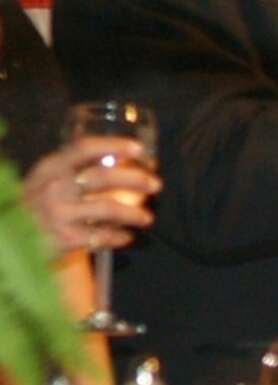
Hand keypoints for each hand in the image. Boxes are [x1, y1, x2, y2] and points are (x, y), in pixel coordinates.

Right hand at [22, 137, 159, 252]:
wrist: (12, 238)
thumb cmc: (39, 203)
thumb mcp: (47, 179)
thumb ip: (74, 167)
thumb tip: (127, 159)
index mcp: (50, 167)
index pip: (83, 148)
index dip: (113, 145)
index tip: (138, 149)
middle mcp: (52, 187)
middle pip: (104, 177)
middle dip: (136, 179)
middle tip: (156, 185)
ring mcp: (56, 214)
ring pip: (109, 208)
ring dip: (135, 213)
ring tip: (147, 218)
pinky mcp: (62, 238)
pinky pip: (101, 236)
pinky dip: (118, 236)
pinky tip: (126, 237)